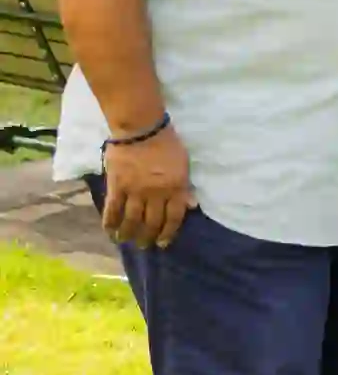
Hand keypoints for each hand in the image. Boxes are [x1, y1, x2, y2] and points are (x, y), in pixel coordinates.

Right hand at [101, 122, 195, 249]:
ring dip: (129, 234)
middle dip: (148, 237)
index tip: (163, 243)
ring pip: (132, 220)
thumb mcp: (184, 164)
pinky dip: (110, 222)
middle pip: (152, 222)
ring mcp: (135, 191)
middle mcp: (156, 194)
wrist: (141, 128)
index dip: (168, 232)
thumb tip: (190, 205)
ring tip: (125, 241)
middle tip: (144, 246)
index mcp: (176, 188)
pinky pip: (113, 209)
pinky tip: (109, 230)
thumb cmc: (166, 143)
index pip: (174, 217)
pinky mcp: (117, 186)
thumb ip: (185, 186)